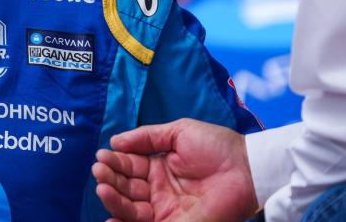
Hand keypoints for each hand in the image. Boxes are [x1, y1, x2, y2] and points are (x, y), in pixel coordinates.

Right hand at [92, 118, 258, 221]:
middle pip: (126, 188)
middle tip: (99, 171)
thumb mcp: (178, 132)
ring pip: (131, 208)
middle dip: (110, 180)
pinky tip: (110, 218)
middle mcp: (158, 190)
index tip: (101, 157)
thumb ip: (147, 137)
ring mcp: (165, 209)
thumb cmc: (217, 146)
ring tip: (102, 188)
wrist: (246, 168)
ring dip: (114, 199)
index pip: (128, 166)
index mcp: (158, 167)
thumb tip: (115, 140)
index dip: (114, 162)